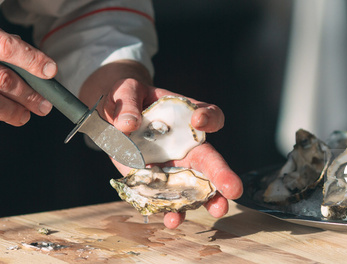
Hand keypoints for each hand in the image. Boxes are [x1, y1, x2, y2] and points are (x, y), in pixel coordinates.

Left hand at [80, 60, 242, 228]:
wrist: (111, 116)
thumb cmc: (126, 98)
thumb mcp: (125, 92)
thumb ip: (128, 105)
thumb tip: (128, 124)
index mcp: (185, 117)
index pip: (209, 116)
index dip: (209, 118)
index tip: (198, 120)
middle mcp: (186, 144)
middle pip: (210, 159)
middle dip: (223, 174)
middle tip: (234, 189)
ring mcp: (173, 166)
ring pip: (196, 186)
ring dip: (208, 200)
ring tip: (216, 210)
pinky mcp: (155, 182)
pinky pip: (168, 199)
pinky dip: (172, 211)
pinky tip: (172, 219)